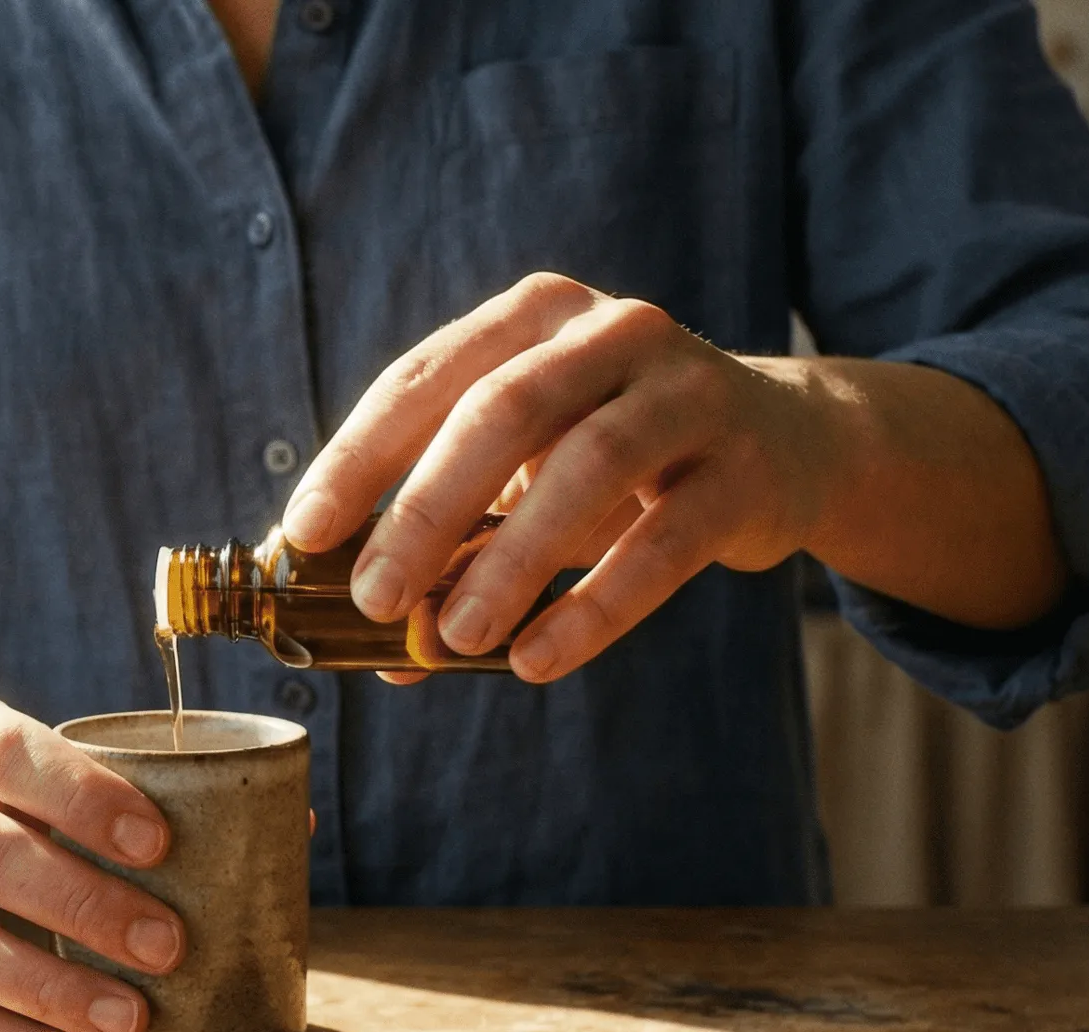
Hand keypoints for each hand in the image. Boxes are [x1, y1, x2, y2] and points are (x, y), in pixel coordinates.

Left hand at [280, 273, 849, 682]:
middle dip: (426, 509)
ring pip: (587, 467)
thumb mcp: (530, 476)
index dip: (358, 458)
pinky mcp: (744, 468)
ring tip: (453, 636)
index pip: (425, 378)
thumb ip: (456, 544)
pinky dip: (594, 607)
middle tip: (372, 597)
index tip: (303, 534)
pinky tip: (537, 659)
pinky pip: (664, 541)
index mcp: (534, 316)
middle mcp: (612, 330)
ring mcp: (688, 392)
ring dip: (509, 561)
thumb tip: (375, 650)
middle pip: (501, 411)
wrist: (785, 445)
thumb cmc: (620, 462)